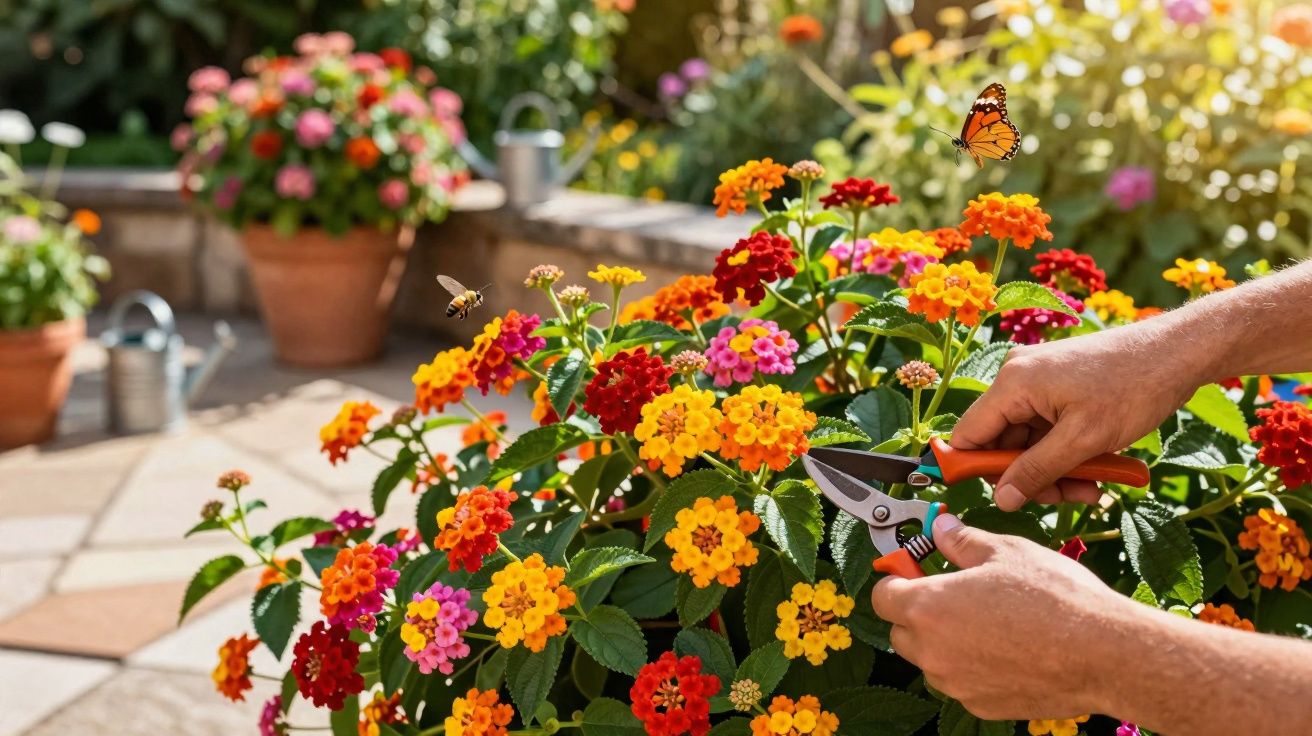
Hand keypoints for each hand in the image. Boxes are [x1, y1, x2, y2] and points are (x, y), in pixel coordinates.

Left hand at [872, 514, 1136, 720]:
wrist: (1103, 653)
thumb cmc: (1055, 598)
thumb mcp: (1005, 552)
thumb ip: (961, 541)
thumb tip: (940, 528)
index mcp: (929, 608)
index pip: (882, 596)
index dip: (897, 578)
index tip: (915, 569)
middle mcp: (933, 652)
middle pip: (901, 631)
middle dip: (918, 612)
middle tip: (955, 592)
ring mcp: (956, 684)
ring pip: (931, 661)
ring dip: (944, 642)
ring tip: (989, 621)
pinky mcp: (982, 705)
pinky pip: (961, 683)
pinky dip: (972, 667)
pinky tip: (1008, 649)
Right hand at [952, 325, 1198, 510]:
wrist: (1179, 351)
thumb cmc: (1134, 387)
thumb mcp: (1083, 440)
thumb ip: (1037, 471)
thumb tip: (1002, 499)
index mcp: (1013, 383)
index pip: (969, 436)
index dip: (976, 470)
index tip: (1004, 498)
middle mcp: (1017, 377)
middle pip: (1000, 442)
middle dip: (1030, 475)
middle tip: (1067, 495)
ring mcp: (1038, 380)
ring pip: (1027, 440)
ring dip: (1054, 469)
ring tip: (1091, 486)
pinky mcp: (1057, 385)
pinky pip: (1047, 428)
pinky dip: (1065, 451)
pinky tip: (1094, 467)